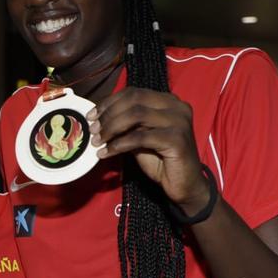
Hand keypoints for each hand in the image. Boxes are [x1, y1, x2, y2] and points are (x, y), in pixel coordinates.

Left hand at [87, 87, 209, 214]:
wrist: (184, 185)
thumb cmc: (161, 161)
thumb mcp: (140, 138)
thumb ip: (126, 124)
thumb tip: (99, 118)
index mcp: (168, 101)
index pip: (134, 92)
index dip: (110, 102)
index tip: (92, 115)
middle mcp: (176, 106)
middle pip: (134, 100)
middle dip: (109, 114)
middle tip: (93, 129)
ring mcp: (179, 121)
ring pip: (136, 115)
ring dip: (112, 128)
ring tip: (98, 141)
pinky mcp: (177, 139)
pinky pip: (140, 137)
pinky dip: (119, 144)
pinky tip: (107, 153)